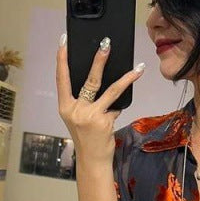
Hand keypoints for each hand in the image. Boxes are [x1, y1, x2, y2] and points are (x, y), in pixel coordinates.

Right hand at [55, 35, 144, 165]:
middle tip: (106, 44)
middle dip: (99, 60)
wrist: (92, 160)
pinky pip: (116, 107)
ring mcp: (90, 116)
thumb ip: (86, 101)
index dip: (61, 59)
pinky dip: (121, 105)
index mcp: (65, 106)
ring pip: (110, 90)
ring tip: (138, 67)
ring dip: (126, 78)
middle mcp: (75, 110)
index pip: (61, 78)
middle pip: (89, 80)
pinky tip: (125, 103)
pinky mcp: (104, 121)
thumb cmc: (87, 137)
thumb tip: (103, 80)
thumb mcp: (79, 118)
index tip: (64, 41)